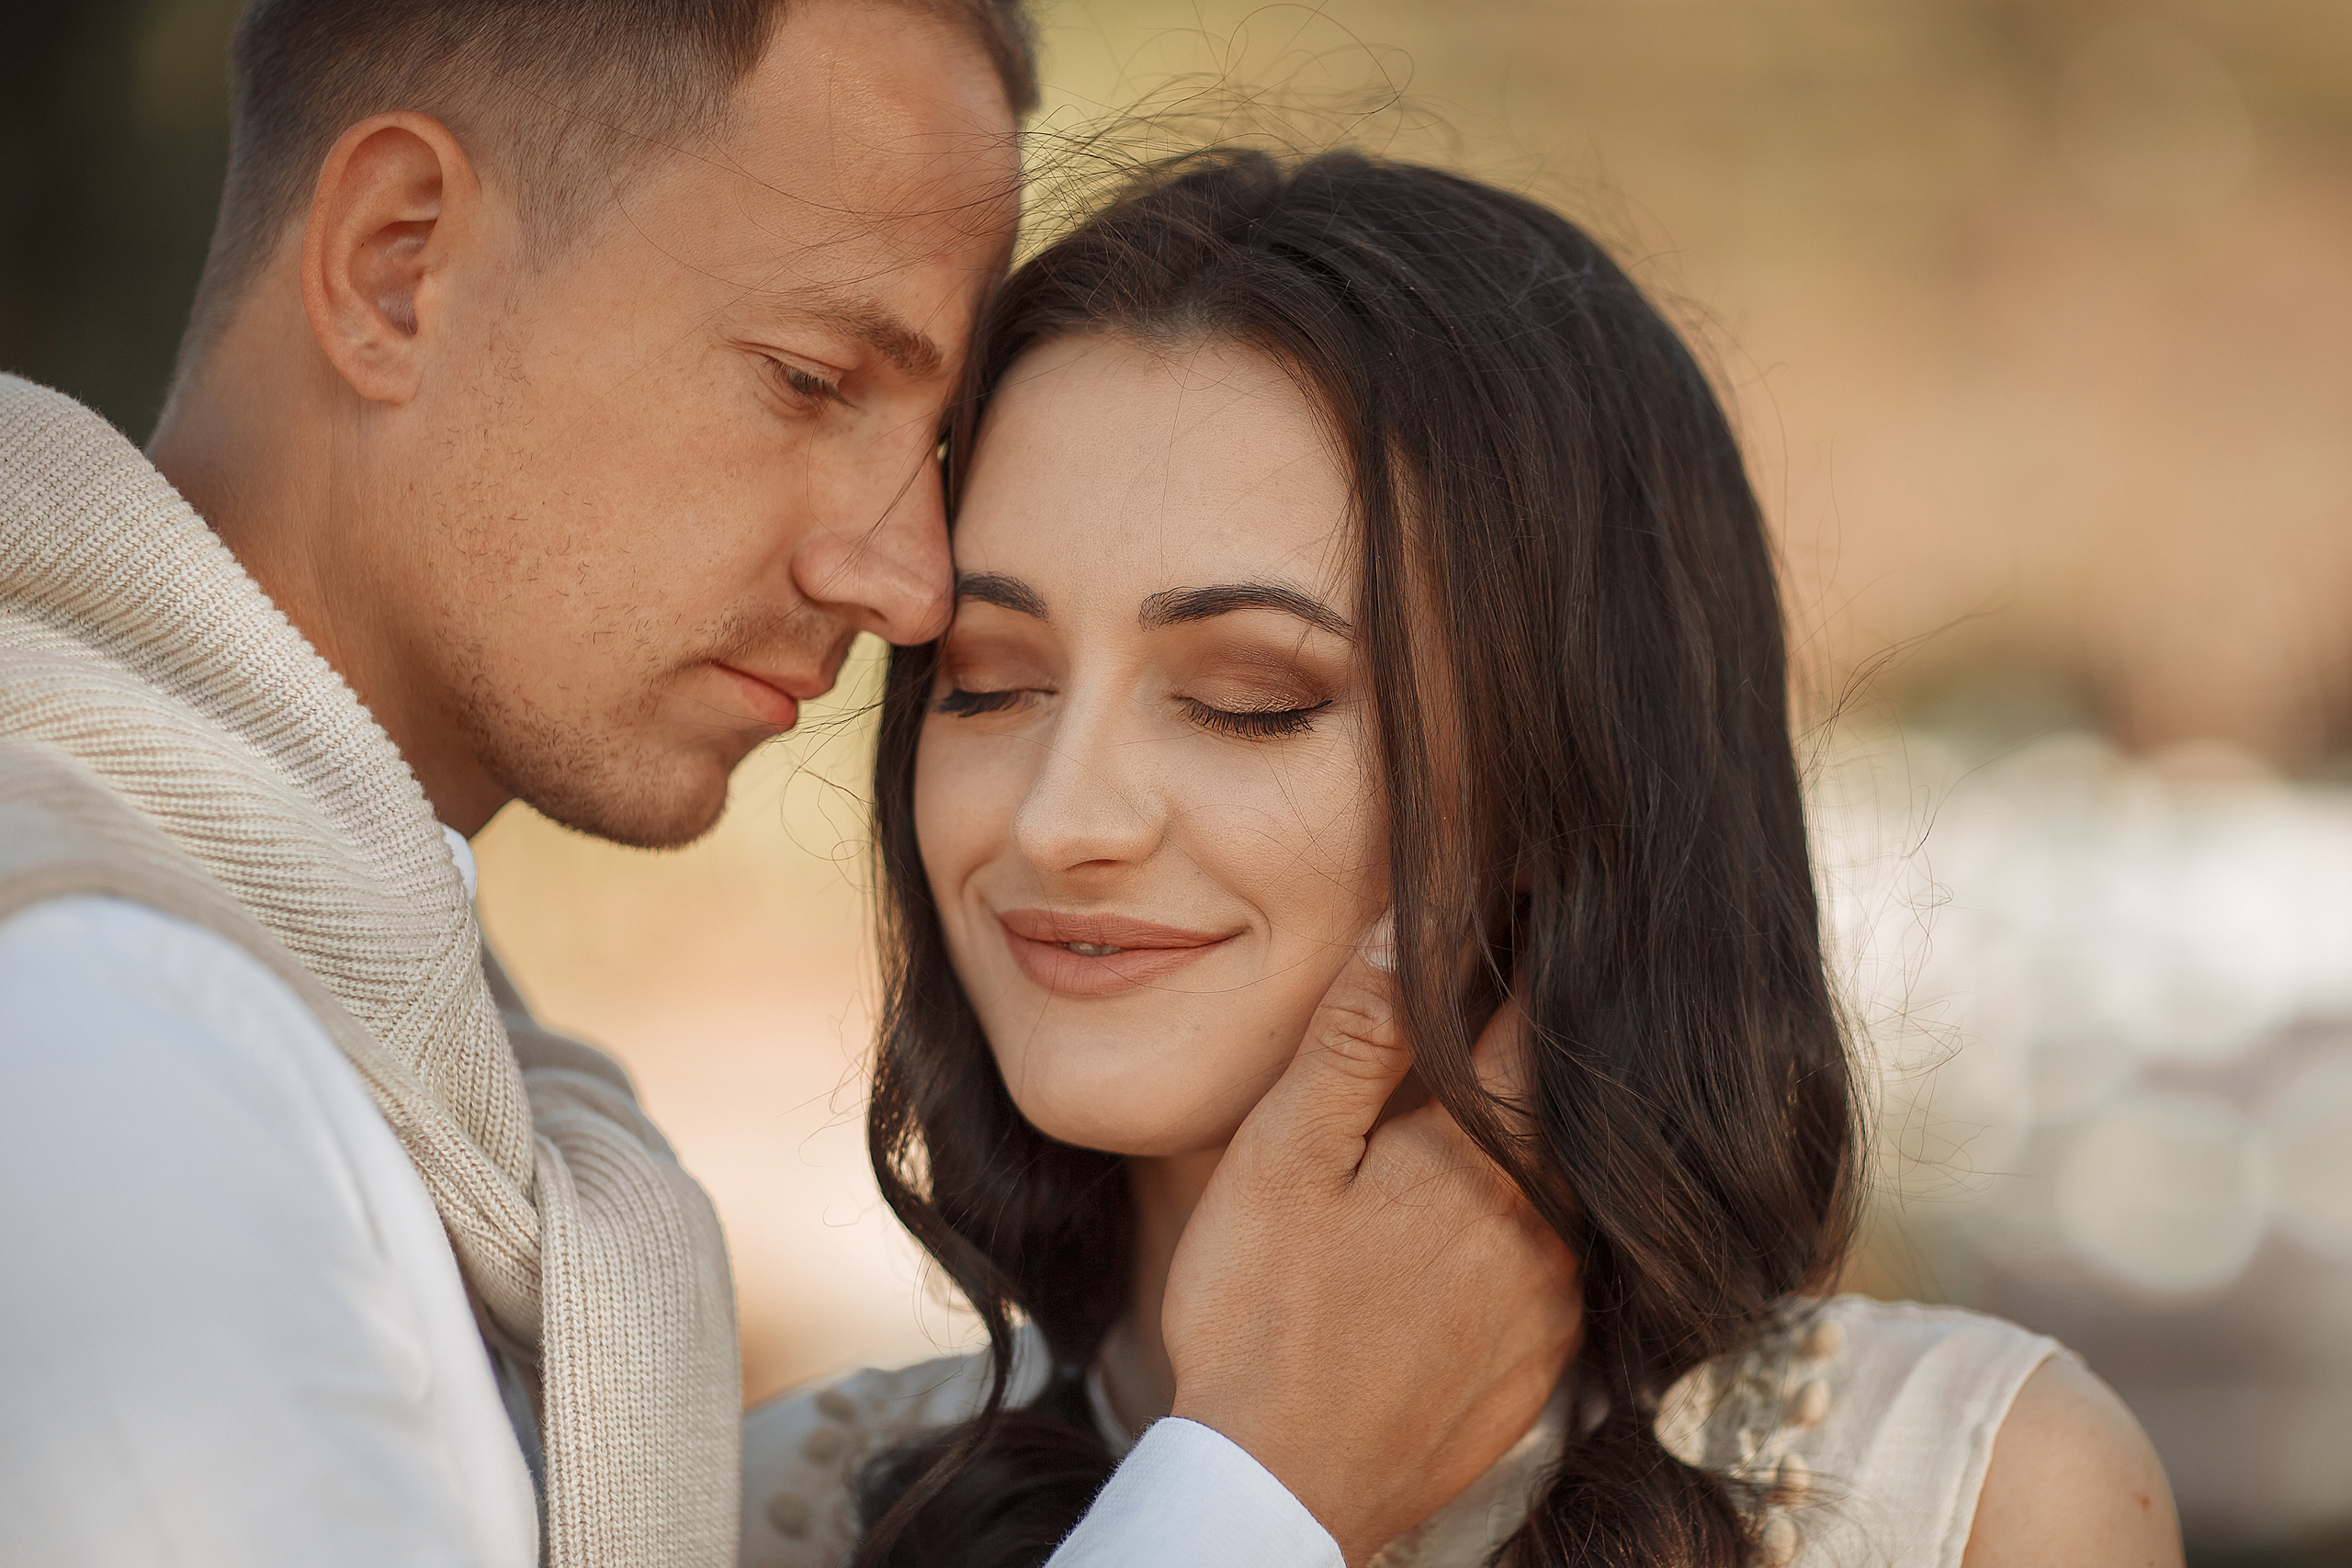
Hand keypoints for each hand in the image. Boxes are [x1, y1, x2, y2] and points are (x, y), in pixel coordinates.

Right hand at [1162, 918, 1582, 1564]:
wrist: (1279, 1486)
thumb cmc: (1261, 1311)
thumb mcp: (1286, 1155)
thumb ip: (1354, 1039)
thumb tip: (1409, 929)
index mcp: (1485, 1154)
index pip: (1536, 1020)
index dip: (1531, 952)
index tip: (1533, 901)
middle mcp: (1548, 1222)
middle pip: (1561, 1101)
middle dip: (1531, 1042)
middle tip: (1500, 990)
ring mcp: (1557, 1300)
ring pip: (1563, 1182)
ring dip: (1527, 1138)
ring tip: (1465, 1117)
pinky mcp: (1545, 1362)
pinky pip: (1558, 1261)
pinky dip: (1524, 1222)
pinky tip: (1464, 1224)